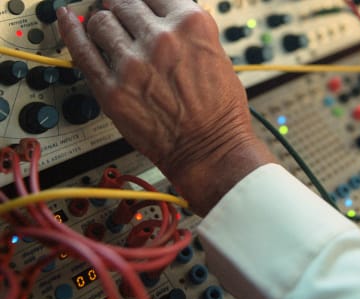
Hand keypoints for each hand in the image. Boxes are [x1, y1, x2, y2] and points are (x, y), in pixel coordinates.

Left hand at [57, 0, 274, 215]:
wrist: (211, 150)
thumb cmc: (219, 111)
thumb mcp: (216, 54)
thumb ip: (185, 31)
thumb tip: (158, 16)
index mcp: (190, 24)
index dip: (145, 0)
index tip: (139, 4)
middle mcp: (160, 38)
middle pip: (123, 2)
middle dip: (122, 8)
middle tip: (122, 14)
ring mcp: (133, 64)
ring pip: (100, 22)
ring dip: (103, 23)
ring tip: (106, 30)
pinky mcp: (112, 90)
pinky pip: (81, 51)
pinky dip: (71, 31)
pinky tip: (67, 20)